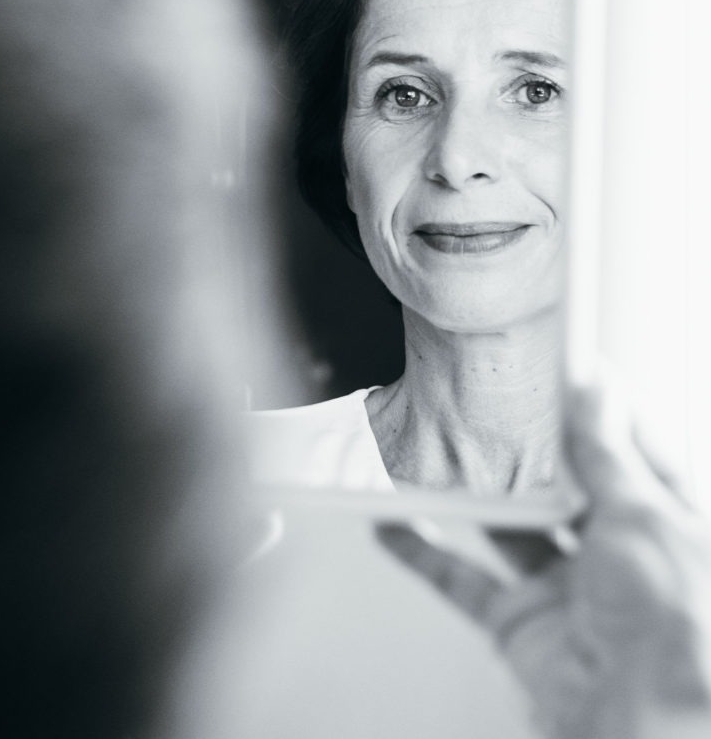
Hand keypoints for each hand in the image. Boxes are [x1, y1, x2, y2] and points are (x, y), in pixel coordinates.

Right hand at [377, 386, 710, 738]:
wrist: (638, 719)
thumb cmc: (672, 628)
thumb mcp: (644, 515)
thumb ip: (609, 453)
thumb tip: (598, 392)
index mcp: (663, 523)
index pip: (626, 450)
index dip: (596, 409)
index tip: (563, 366)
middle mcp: (617, 555)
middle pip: (563, 484)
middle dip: (527, 447)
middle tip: (493, 402)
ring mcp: (566, 589)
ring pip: (509, 525)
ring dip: (473, 492)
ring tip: (441, 448)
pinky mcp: (521, 622)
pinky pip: (465, 579)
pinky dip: (425, 553)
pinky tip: (398, 524)